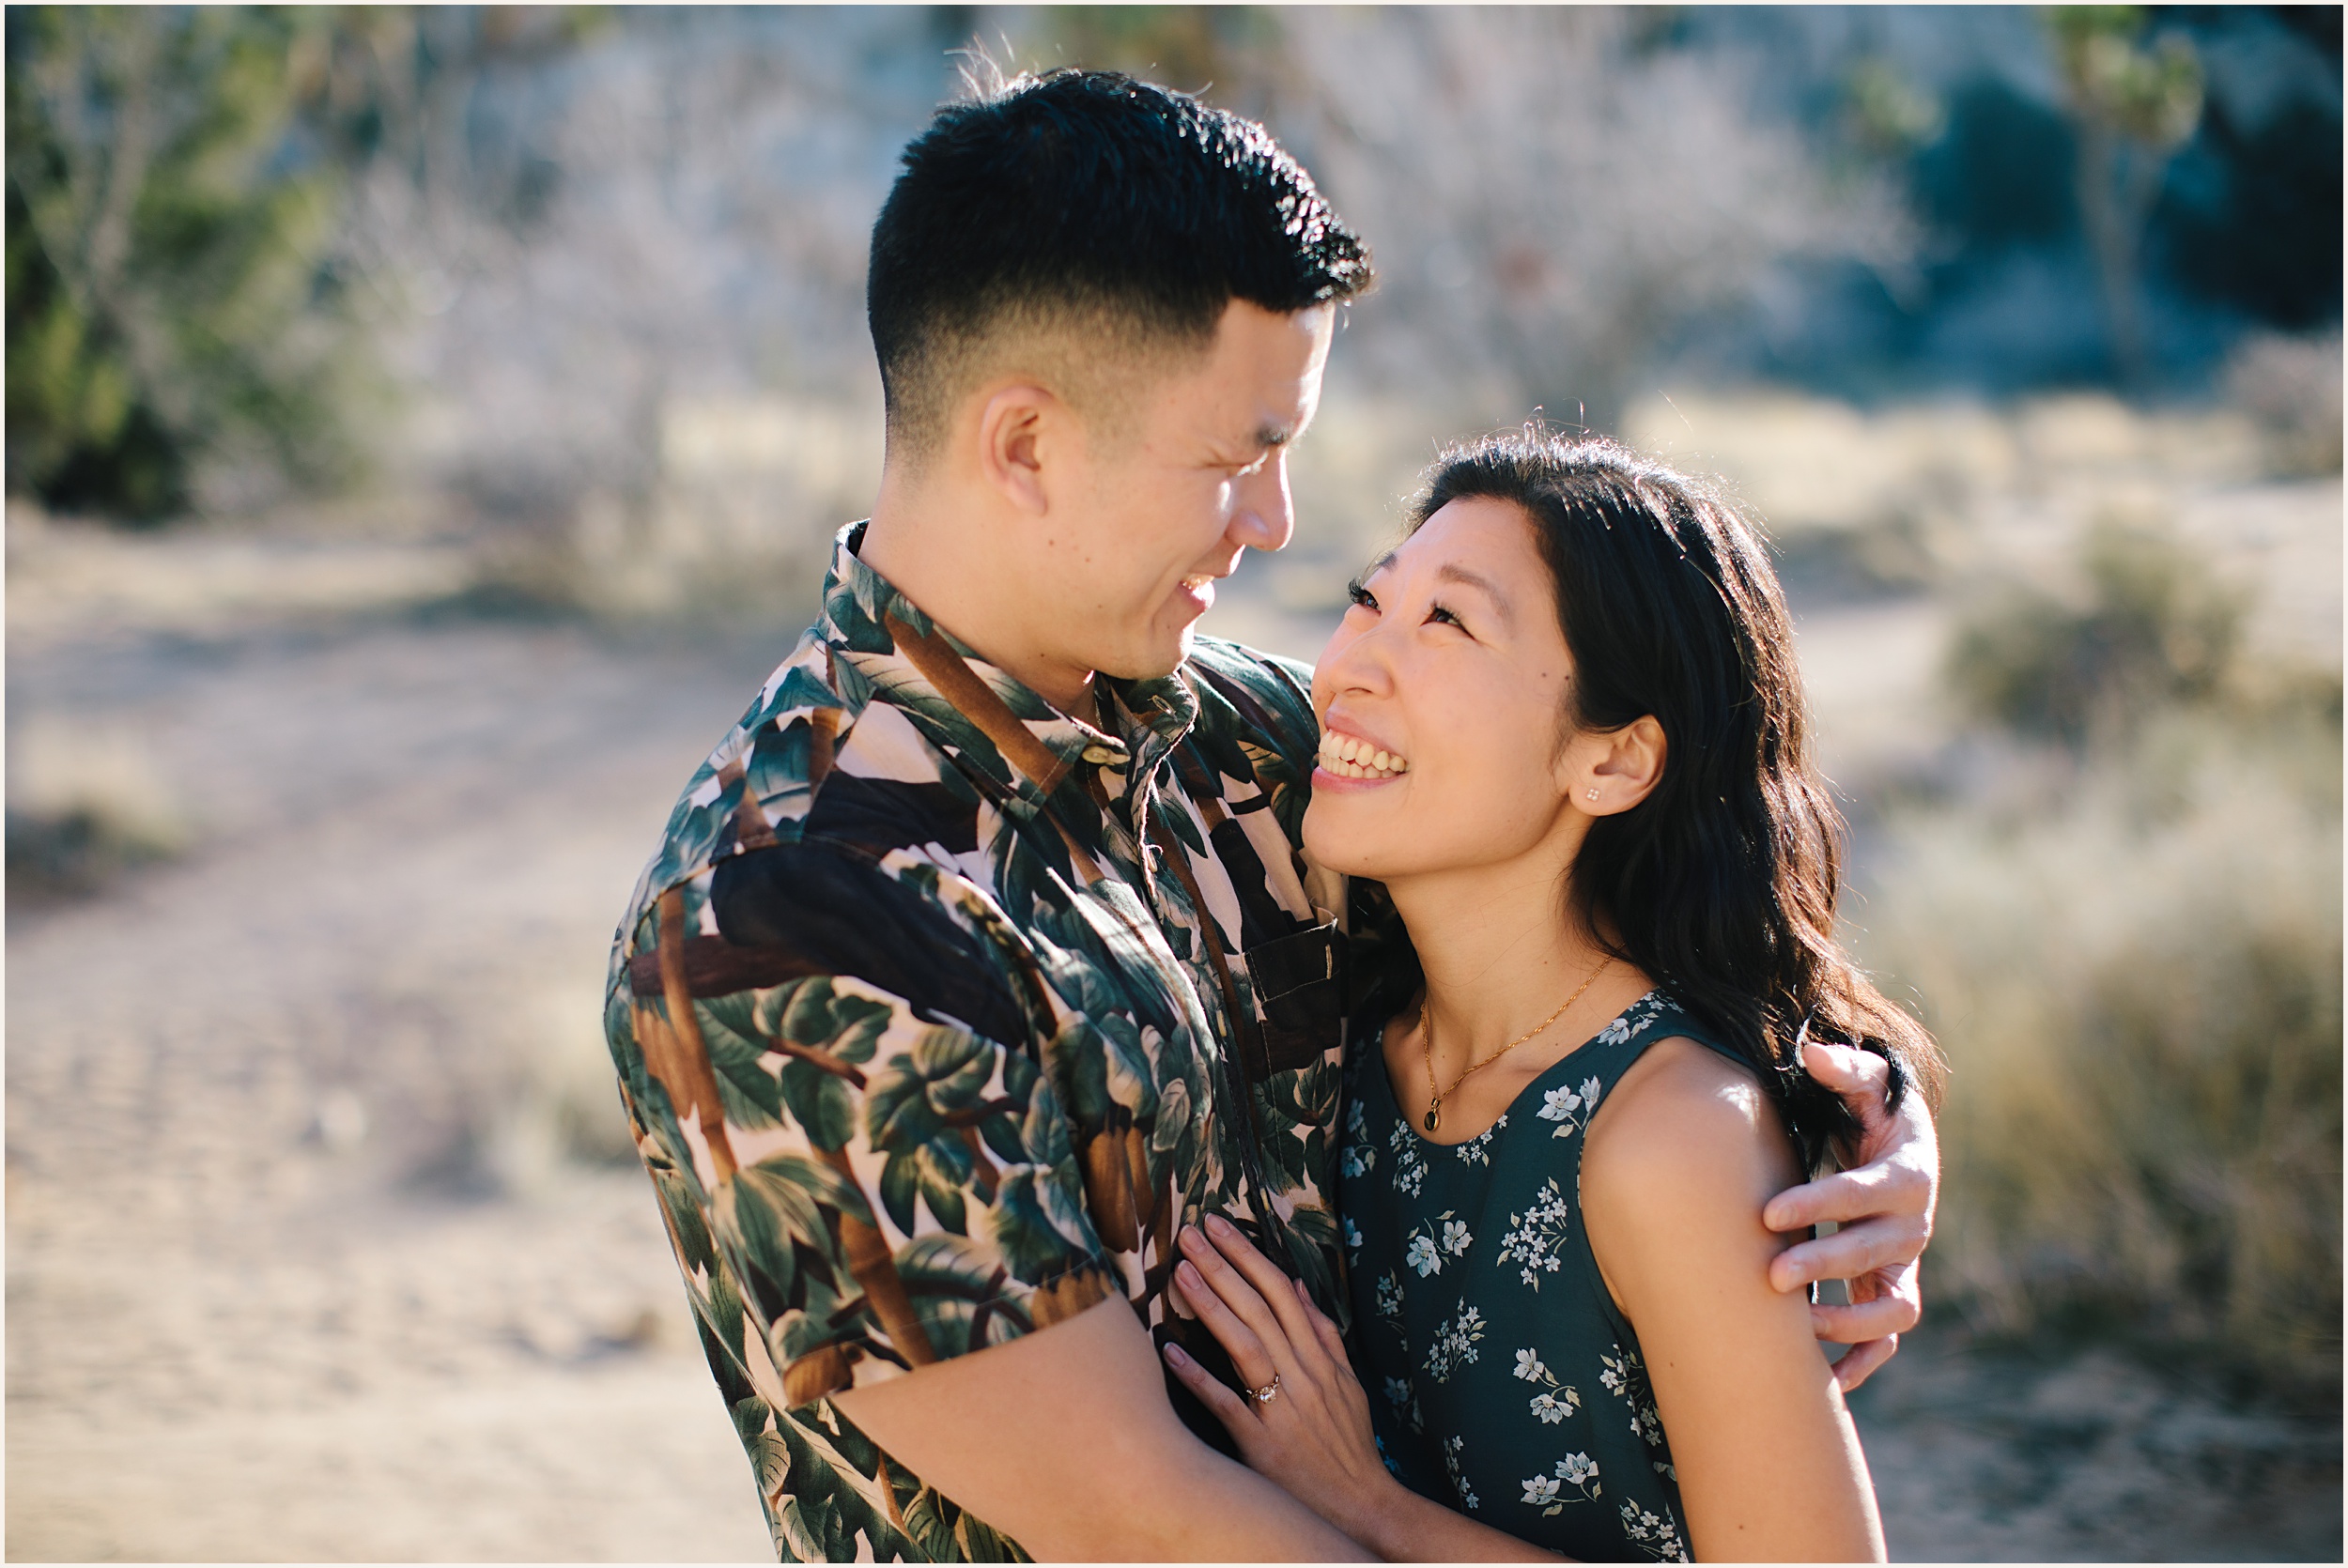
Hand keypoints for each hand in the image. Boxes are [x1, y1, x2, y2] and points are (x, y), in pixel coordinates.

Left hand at [1161, 1217, 1397, 1538]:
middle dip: (1223, 1265)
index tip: (1219, 1226)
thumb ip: (1325, 1334)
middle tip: (1189, 1233)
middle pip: (1259, 1309)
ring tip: (1179, 1272)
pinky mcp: (1262, 1443)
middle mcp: (1303, 1375)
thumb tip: (1299, 1287)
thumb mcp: (1348, 1384)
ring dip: (1211, 1305)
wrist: (1359, 1505)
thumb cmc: (1347, 1445)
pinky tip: (1170, 1351)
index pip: (1280, 1292)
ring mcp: (1282, 1408)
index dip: (1248, 1255)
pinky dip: (1199, 1377)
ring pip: (1245, 1345)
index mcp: (1320, 1358)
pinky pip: (1227, 1404)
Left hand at [1762, 1041, 1939, 1390]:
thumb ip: (1845, 1069)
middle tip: (1770, 1274)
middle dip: (1824, 1265)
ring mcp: (1905, 1263)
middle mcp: (1913, 1225)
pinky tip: (1825, 1383)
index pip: (1863, 1193)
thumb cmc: (1874, 1113)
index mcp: (1908, 1174)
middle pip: (1874, 1253)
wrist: (1899, 1148)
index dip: (1819, 1204)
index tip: (1767, 1211)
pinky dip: (1864, 1361)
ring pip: (1891, 1306)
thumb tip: (1812, 1054)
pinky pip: (1888, 1337)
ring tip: (1795, 1328)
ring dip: (1848, 1322)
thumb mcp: (1867, 1086)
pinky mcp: (1892, 1289)